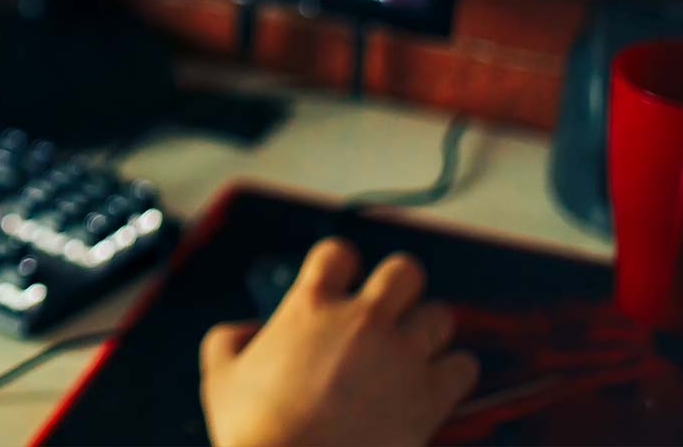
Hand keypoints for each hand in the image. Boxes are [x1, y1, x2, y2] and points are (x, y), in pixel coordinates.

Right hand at [200, 238, 479, 446]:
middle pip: (405, 271)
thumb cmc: (256, 432)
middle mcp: (362, 320)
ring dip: (428, 330)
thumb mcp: (218, 376)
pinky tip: (436, 383)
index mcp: (310, 306)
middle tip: (389, 307)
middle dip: (398, 286)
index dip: (339, 264)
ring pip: (441, 316)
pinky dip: (453, 372)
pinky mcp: (431, 394)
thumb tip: (247, 332)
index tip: (340, 281)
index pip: (337, 253)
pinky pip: (464, 365)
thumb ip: (229, 340)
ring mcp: (401, 354)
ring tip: (414, 348)